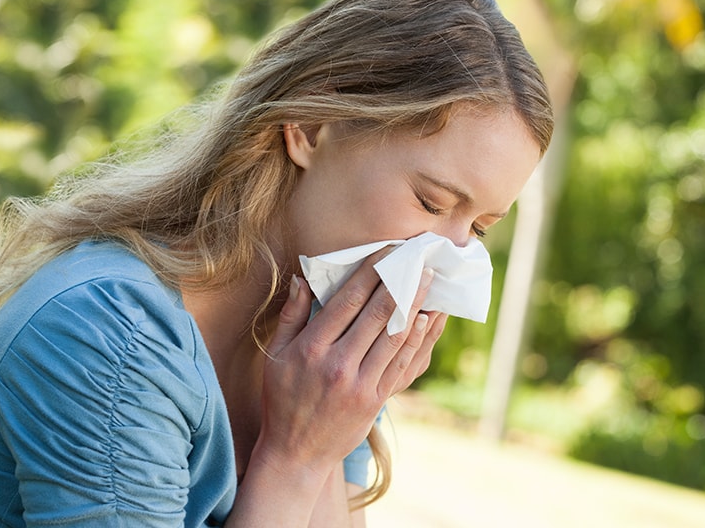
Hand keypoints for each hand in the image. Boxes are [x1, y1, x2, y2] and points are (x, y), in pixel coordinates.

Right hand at [254, 249, 445, 477]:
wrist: (297, 453)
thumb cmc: (282, 399)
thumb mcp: (276, 355)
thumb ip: (291, 315)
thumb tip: (302, 278)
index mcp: (311, 348)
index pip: (347, 301)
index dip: (370, 272)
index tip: (387, 251)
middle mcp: (337, 364)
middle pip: (376, 313)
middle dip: (399, 281)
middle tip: (418, 257)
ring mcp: (359, 384)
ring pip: (394, 335)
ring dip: (415, 304)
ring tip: (428, 280)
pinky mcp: (375, 400)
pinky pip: (400, 362)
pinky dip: (416, 338)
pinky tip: (426, 318)